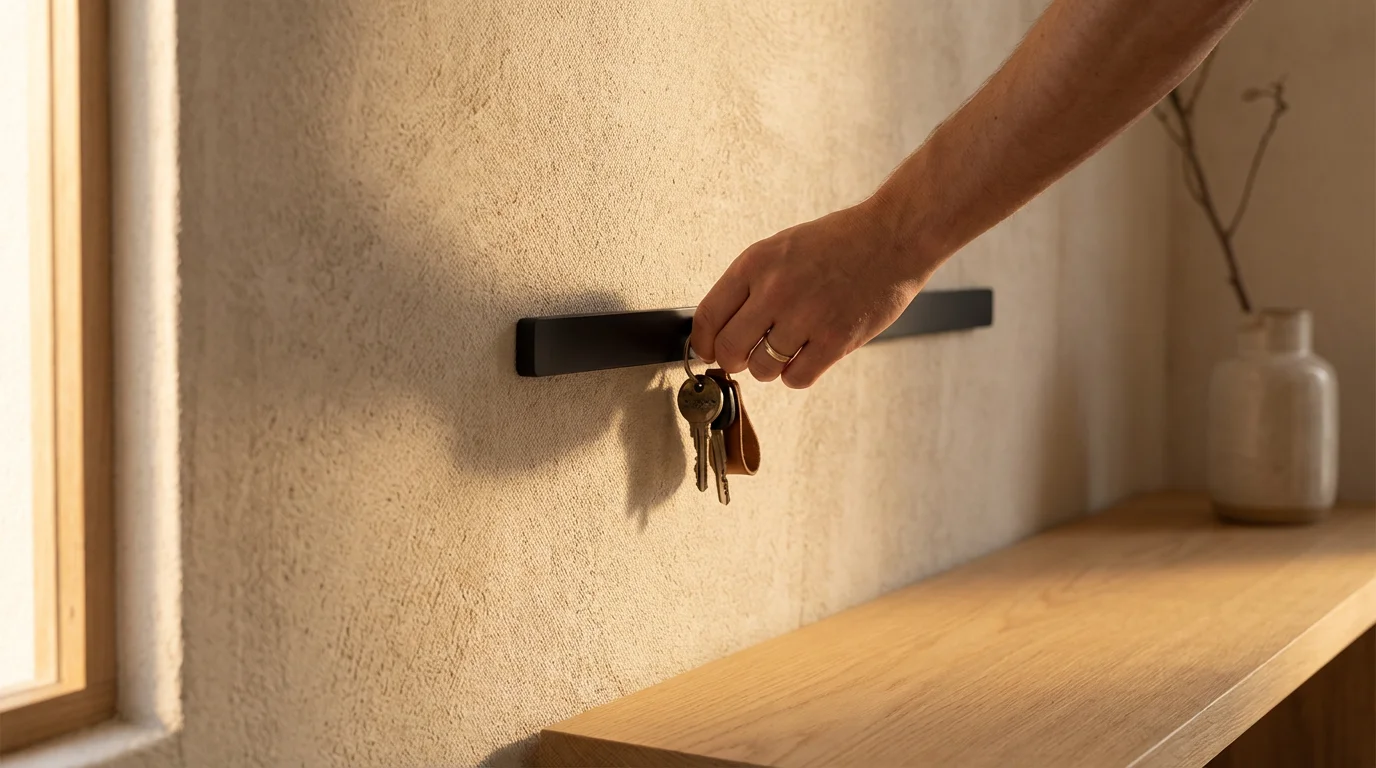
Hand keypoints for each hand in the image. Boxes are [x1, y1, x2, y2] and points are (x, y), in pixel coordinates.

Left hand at [689, 199, 936, 387]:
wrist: (893, 237)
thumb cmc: (837, 243)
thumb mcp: (780, 248)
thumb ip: (749, 284)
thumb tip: (720, 328)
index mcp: (756, 264)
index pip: (708, 317)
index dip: (703, 343)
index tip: (707, 350)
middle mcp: (776, 290)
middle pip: (729, 350)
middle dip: (732, 361)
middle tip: (743, 358)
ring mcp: (806, 317)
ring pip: (762, 370)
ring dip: (767, 369)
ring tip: (782, 352)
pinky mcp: (836, 340)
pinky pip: (796, 379)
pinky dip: (795, 375)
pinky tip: (805, 358)